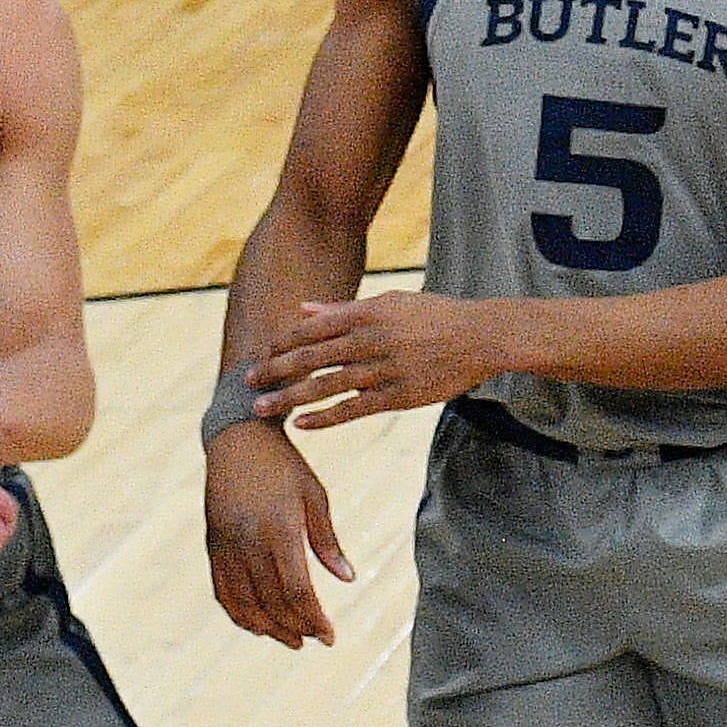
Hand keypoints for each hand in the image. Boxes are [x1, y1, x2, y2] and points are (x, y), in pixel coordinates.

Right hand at [203, 417, 355, 641]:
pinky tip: (258, 624)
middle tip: (315, 639)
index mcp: (279, 530)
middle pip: (271, 602)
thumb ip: (327, 541)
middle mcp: (248, 542)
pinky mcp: (213, 546)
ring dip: (268, 628)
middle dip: (295, 628)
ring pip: (244, 603)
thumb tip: (348, 579)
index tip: (330, 637)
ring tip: (291, 640)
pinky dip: (239, 614)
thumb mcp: (315, 496)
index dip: (313, 619)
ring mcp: (226, 546)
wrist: (237, 439)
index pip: (296, 590)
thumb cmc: (284, 466)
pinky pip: (222, 591)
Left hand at [246, 290, 509, 429]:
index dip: (281, 343)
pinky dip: (324, 417)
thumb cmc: (435, 315)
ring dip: (288, 398)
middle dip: (273, 370)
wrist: (481, 336)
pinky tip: (301, 424)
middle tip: (245, 382)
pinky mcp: (398, 395)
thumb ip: (342, 308)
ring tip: (261, 408)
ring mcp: (383, 369)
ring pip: (324, 386)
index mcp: (365, 313)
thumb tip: (303, 309)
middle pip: (309, 357)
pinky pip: (353, 409)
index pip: (310, 329)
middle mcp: (369, 339)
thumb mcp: (389, 301)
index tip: (262, 355)